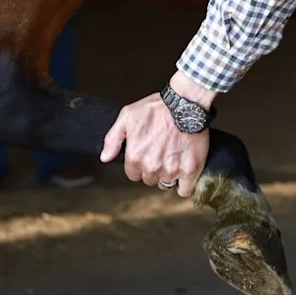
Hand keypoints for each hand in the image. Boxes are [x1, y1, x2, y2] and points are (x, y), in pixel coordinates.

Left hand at [100, 85, 209, 199]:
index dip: (139, 165)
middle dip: (153, 169)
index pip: (133, 174)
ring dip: (168, 175)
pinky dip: (184, 185)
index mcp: (135, 156)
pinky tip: (184, 174)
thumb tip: (105, 158)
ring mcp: (171, 170)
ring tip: (174, 158)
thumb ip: (113, 139)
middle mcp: (152, 166)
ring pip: (166, 183)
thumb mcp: (127, 116)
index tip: (147, 154)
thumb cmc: (157, 108)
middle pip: (149, 180)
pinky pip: (185, 190)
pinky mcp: (190, 170)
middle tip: (161, 153)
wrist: (186, 104)